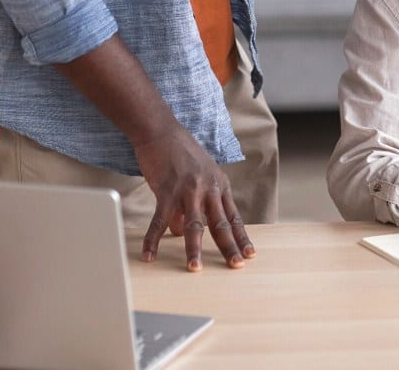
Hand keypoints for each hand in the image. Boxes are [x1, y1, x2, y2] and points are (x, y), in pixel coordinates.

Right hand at [133, 125, 254, 271]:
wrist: (161, 131)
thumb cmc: (180, 153)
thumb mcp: (197, 176)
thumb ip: (195, 204)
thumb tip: (182, 233)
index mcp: (219, 185)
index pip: (233, 216)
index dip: (240, 237)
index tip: (249, 254)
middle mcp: (208, 188)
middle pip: (220, 223)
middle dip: (228, 247)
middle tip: (236, 266)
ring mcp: (188, 189)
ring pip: (194, 225)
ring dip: (194, 248)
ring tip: (195, 268)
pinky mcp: (167, 190)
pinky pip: (160, 220)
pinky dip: (153, 239)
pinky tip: (149, 254)